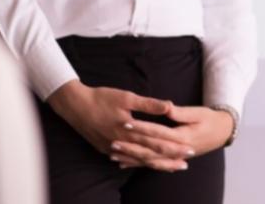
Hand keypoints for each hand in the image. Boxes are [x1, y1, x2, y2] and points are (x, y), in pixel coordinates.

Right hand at [47, 81, 175, 164]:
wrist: (75, 106)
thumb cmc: (101, 98)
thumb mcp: (126, 97)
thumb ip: (148, 104)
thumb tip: (169, 106)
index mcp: (130, 130)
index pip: (158, 140)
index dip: (175, 145)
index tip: (189, 148)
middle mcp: (123, 143)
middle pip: (151, 154)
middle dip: (170, 159)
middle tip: (186, 164)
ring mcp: (114, 149)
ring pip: (139, 160)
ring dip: (156, 164)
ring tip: (172, 168)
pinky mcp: (106, 150)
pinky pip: (126, 160)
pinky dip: (138, 163)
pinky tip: (146, 165)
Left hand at [108, 106, 234, 171]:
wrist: (222, 131)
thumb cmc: (210, 119)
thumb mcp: (198, 112)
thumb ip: (180, 112)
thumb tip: (166, 107)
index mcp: (183, 137)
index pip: (158, 133)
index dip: (142, 129)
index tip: (126, 123)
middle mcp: (177, 150)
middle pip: (150, 150)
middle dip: (131, 147)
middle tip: (114, 143)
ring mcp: (175, 156)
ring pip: (150, 160)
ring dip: (131, 158)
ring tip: (114, 156)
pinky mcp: (172, 158)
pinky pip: (153, 163)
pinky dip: (138, 164)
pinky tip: (124, 164)